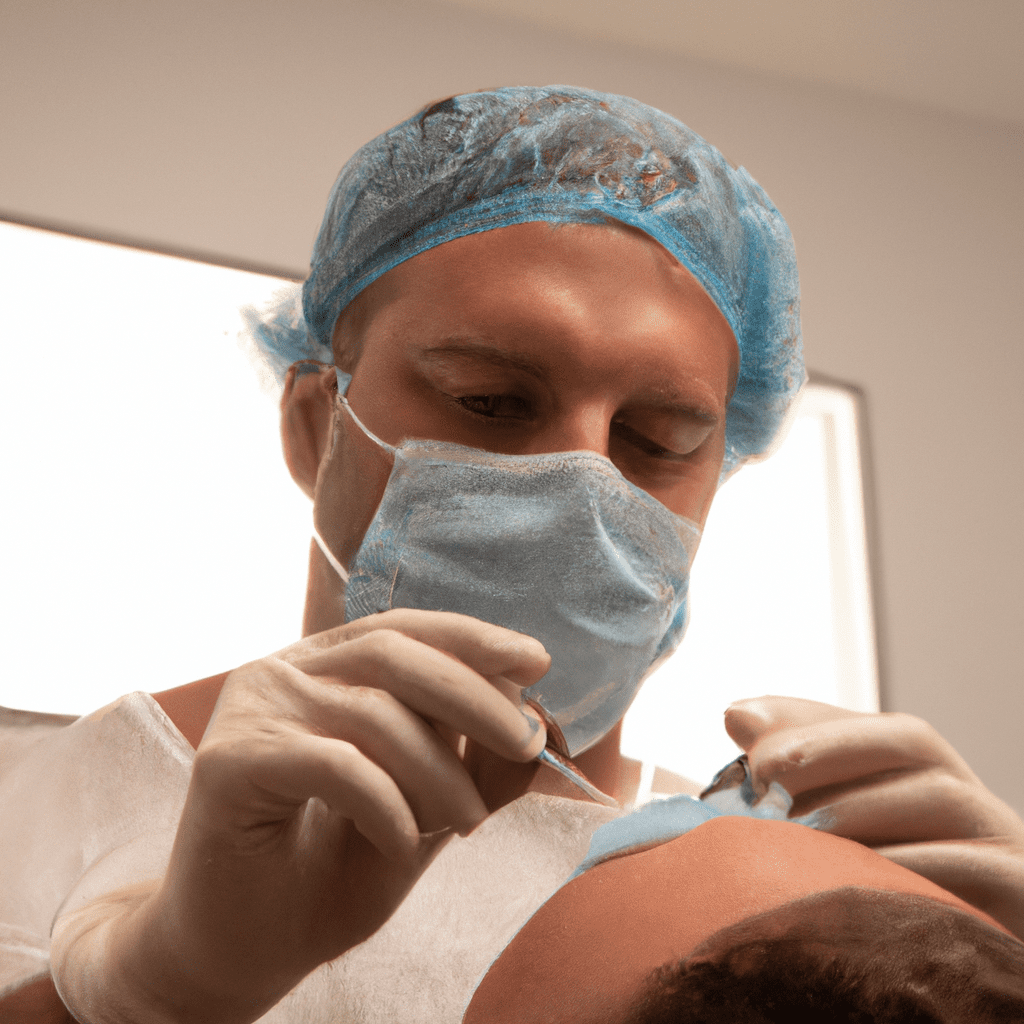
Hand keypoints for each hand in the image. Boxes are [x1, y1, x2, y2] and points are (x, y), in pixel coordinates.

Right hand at [50, 610, 548, 1023]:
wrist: (245, 947)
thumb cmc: (333, 871)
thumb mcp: (425, 810)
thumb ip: (473, 765)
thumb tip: (542, 723)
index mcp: (323, 667)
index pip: (402, 629)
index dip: (471, 638)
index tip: (536, 661)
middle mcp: (281, 672)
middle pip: (391, 654)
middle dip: (475, 696)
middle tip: (528, 742)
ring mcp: (250, 709)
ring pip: (373, 712)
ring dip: (440, 772)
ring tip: (467, 823)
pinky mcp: (228, 760)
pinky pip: (336, 765)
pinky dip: (388, 806)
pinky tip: (403, 843)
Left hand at [724, 696, 1023, 939]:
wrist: (949, 978)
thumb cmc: (879, 901)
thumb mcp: (832, 831)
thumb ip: (793, 772)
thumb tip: (737, 714)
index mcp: (928, 778)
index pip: (878, 726)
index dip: (814, 724)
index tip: (752, 747)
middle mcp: (970, 800)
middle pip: (913, 742)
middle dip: (829, 749)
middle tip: (765, 774)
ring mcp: (1003, 844)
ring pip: (943, 796)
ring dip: (859, 806)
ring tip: (796, 829)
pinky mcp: (1020, 892)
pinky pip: (979, 869)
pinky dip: (911, 867)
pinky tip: (853, 880)